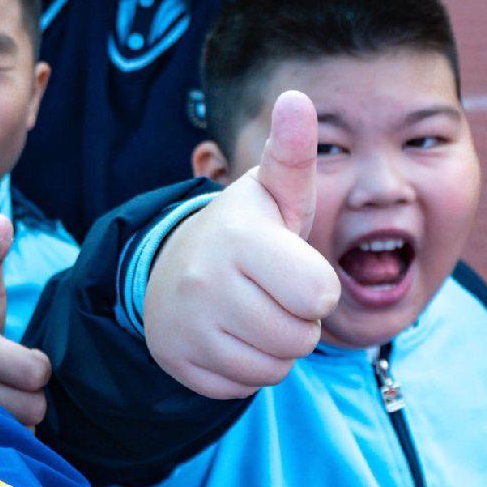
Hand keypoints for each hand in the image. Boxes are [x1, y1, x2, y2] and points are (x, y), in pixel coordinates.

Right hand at [0, 217, 50, 425]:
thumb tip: (2, 220)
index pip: (35, 371)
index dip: (36, 365)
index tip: (18, 355)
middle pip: (33, 407)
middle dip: (30, 395)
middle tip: (11, 380)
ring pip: (20, 431)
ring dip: (18, 418)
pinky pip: (3, 449)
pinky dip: (5, 438)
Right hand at [141, 92, 339, 398]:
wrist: (168, 269)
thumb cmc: (245, 233)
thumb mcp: (272, 194)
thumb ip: (292, 153)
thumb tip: (295, 98)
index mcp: (238, 239)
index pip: (318, 295)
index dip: (317, 287)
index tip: (292, 268)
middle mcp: (205, 284)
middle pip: (299, 338)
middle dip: (298, 321)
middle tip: (271, 294)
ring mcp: (186, 327)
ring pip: (273, 369)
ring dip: (275, 349)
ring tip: (253, 313)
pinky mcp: (178, 363)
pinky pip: (242, 389)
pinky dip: (245, 370)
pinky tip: (228, 336)